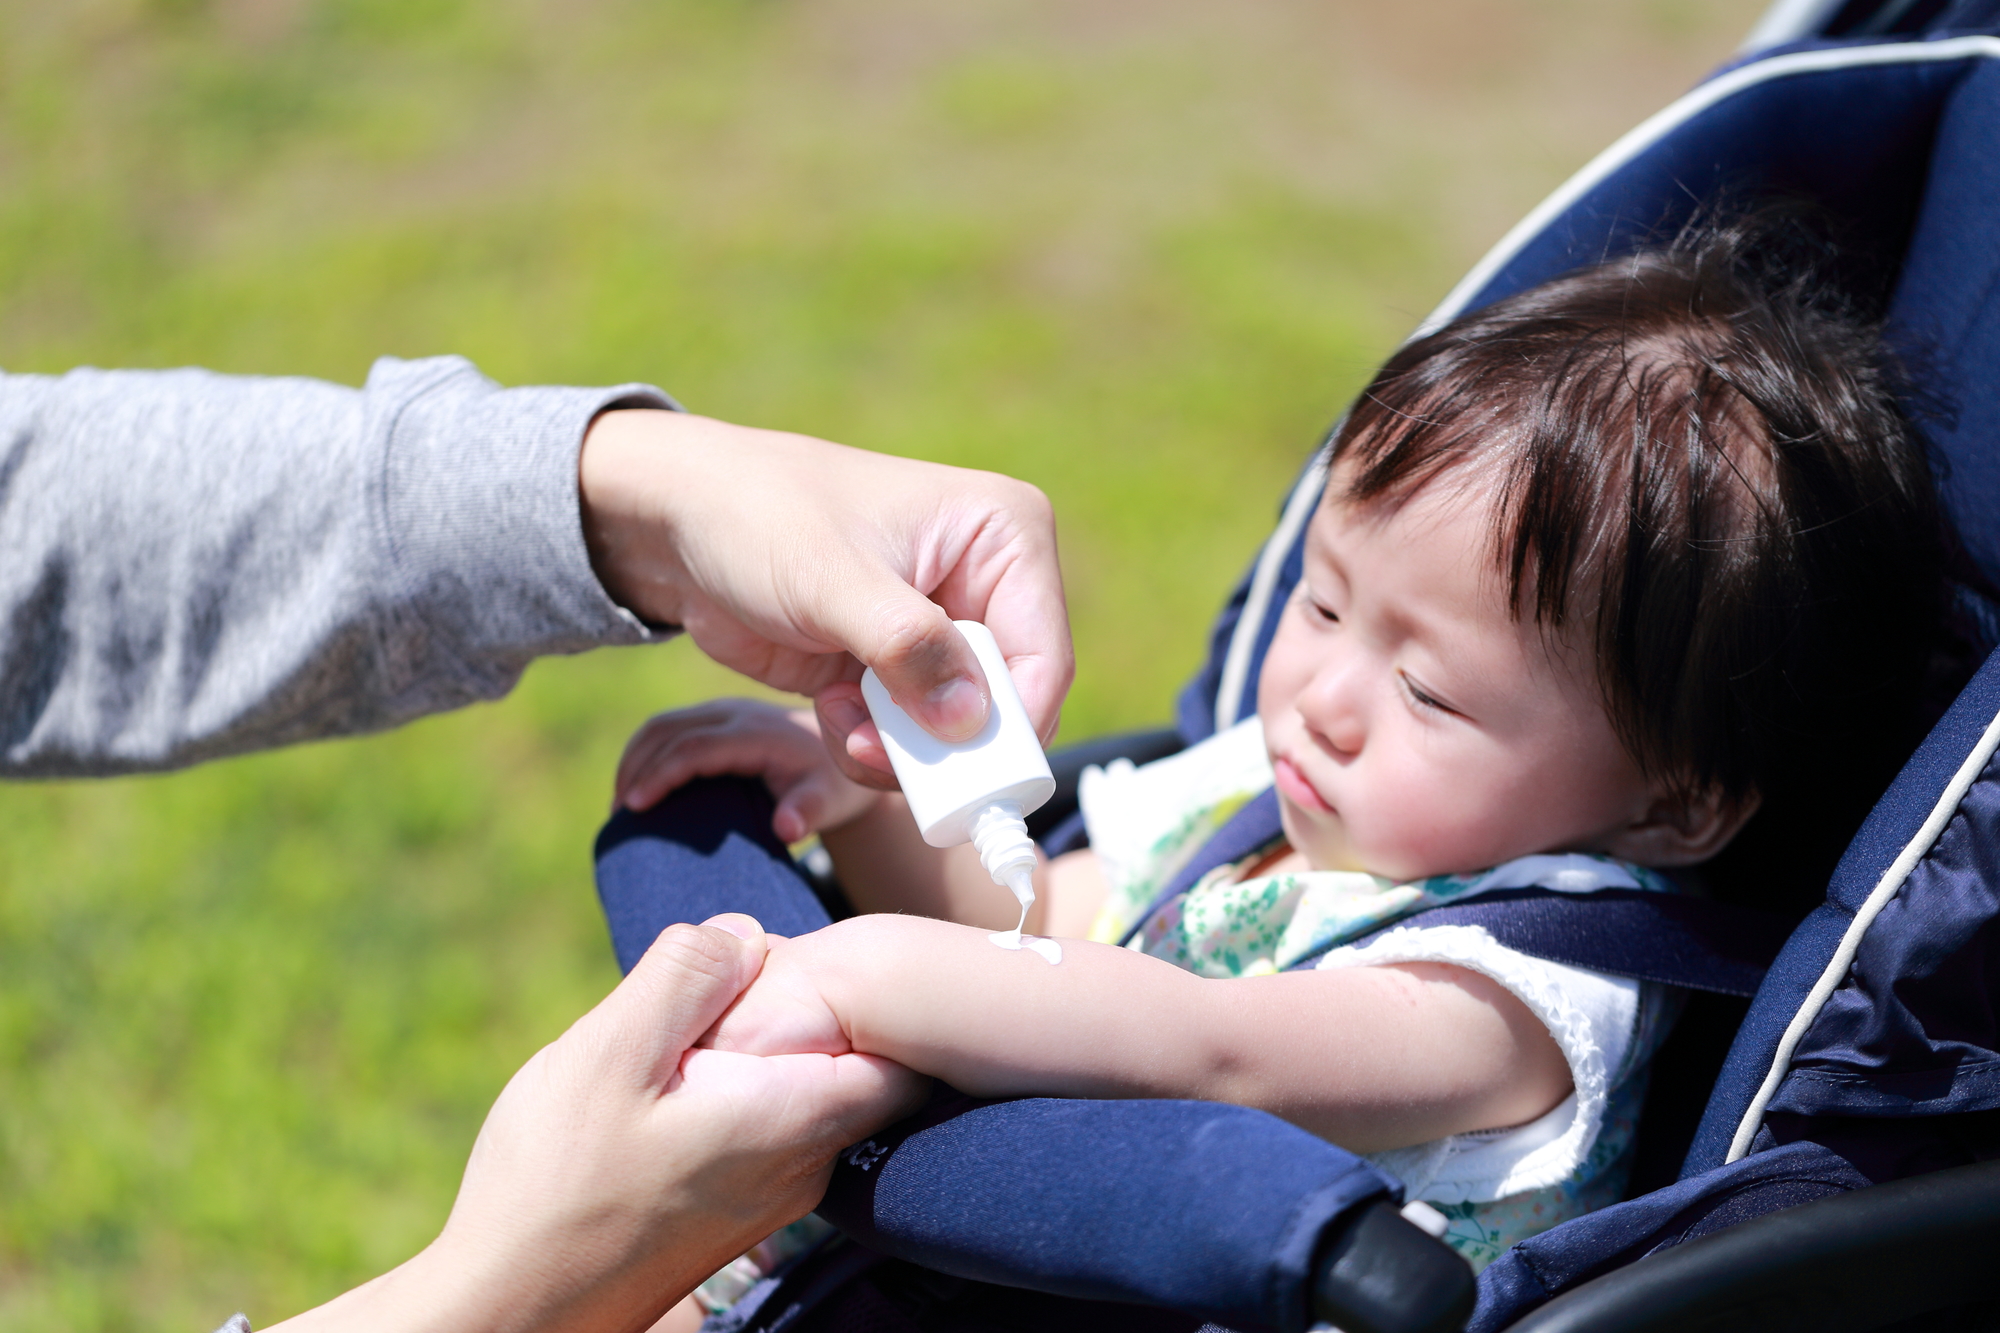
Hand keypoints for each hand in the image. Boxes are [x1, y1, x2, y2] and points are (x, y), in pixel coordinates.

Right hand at [267, 916, 923, 1332]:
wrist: (508, 1310)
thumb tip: (747, 930)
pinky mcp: (734, 1215)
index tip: (809, 958)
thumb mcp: (609, 1052)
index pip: (907, 1051)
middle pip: (857, 1063)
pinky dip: (743, 1091)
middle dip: (816, 1009)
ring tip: (694, 1027)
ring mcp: (773, 1199)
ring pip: (808, 1094)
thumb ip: (687, 976)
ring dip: (769, 1050)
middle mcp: (805, 1169)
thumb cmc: (553, 1186)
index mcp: (795, 1120)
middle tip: (738, 976)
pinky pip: (770, 1130)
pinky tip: (675, 1081)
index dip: (871, 988)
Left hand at [578, 410, 1072, 787]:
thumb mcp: (831, 580)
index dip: (1008, 727)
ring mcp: (943, 630)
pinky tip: (829, 707)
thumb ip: (907, 647)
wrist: (680, 521)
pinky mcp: (899, 668)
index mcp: (1003, 535)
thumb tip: (972, 720)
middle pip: (1006, 705)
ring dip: (896, 749)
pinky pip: (911, 739)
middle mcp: (988, 584)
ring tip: (837, 719)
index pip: (1042, 656)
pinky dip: (871, 744)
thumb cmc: (758, 517)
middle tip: (870, 751)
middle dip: (938, 744)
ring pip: (956, 735)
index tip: (955, 776)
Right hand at [614, 699, 877, 842]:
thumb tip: (785, 828)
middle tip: (618, 815)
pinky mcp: (715, 718)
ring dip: (633, 760)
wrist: (844, 754)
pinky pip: (668, 728)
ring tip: (620, 806)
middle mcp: (736, 714)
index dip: (661, 774)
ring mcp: (722, 712)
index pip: (696, 746)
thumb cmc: (835, 784)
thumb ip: (809, 812)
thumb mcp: (831, 802)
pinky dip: (644, 755)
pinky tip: (636, 789)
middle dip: (635, 769)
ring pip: (661, 725)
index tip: (633, 806)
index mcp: (758, 733)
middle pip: (667, 729)